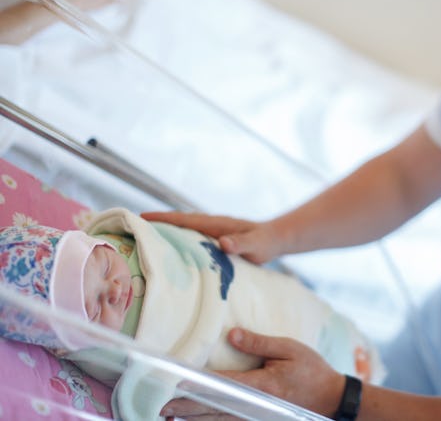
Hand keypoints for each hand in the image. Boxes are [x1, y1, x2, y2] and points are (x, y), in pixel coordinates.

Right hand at [141, 211, 283, 264]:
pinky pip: (191, 242)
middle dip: (155, 225)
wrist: (275, 240)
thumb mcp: (256, 245)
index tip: (140, 217)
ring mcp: (211, 234)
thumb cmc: (266, 242)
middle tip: (130, 230)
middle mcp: (210, 226)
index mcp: (216, 224)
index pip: (184, 219)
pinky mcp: (214, 243)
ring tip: (141, 244)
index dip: (162, 218)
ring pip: (183, 232)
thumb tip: (223, 242)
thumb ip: (241, 243)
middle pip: (178, 224)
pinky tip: (168, 257)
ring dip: (164, 235)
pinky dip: (177, 245)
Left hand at [161, 328, 344, 418]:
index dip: (197, 386)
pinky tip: (198, 420)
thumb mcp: (289, 349)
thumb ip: (259, 343)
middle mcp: (256, 405)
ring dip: (195, 418)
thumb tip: (231, 335)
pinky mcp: (261, 419)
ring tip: (171, 415)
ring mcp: (258, 416)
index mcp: (262, 385)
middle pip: (215, 407)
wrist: (333, 398)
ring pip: (220, 420)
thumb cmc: (312, 370)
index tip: (175, 385)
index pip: (222, 385)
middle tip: (162, 406)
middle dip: (187, 407)